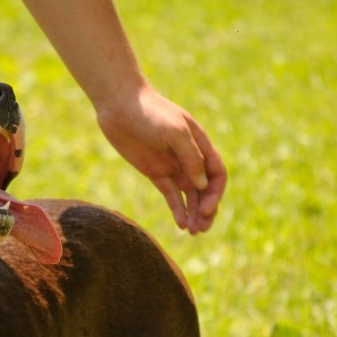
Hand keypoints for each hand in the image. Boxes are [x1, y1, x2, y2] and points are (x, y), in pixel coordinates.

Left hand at [95, 85, 226, 232]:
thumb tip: (201, 185)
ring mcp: (172, 165)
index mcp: (200, 144)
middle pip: (205, 189)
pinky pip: (171, 194)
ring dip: (193, 213)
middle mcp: (189, 157)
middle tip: (201, 228)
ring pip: (190, 195)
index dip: (215, 193)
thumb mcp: (175, 131)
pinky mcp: (155, 172)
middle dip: (206, 209)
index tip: (205, 209)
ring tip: (193, 231)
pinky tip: (180, 224)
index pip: (217, 174)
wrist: (119, 104)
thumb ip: (191, 157)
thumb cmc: (150, 112)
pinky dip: (177, 209)